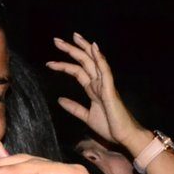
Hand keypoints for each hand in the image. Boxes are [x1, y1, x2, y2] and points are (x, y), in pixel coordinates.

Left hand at [47, 33, 147, 150]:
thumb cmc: (110, 127)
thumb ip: (74, 108)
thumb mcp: (86, 116)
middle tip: (56, 40)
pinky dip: (99, 58)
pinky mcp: (111, 89)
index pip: (77, 71)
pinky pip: (105, 70)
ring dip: (83, 49)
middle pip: (83, 61)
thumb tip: (59, 100)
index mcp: (93, 89)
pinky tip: (94, 48)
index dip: (63, 65)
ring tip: (73, 37)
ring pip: (93, 61)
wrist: (124, 137)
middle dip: (70, 50)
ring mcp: (105, 84)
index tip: (49, 63)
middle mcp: (99, 83)